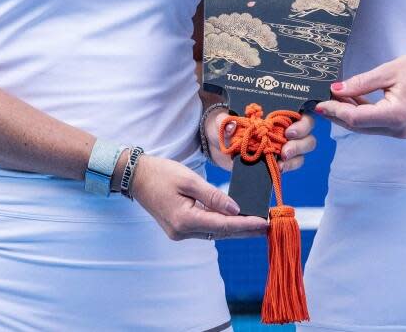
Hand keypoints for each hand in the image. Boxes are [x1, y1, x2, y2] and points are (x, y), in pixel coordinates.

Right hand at [129, 153, 268, 241]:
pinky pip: (206, 228)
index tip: (265, 223)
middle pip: (221, 232)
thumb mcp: (190, 180)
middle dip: (245, 230)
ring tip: (257, 224)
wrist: (136, 177)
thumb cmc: (162, 173)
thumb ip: (213, 196)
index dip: (246, 224)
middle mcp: (182, 231)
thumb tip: (235, 210)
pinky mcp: (179, 228)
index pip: (223, 225)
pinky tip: (235, 220)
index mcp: (184, 220)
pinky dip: (222, 225)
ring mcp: (180, 233)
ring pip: (214, 233)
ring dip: (235, 228)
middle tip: (269, 227)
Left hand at [204, 106, 315, 172]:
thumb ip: (224, 121)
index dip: (301, 120)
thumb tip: (230, 125)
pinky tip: (280, 168)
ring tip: (282, 160)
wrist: (217, 145)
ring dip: (297, 155)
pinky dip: (290, 166)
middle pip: (307, 130)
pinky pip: (294, 162)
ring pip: (304, 147)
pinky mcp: (279, 159)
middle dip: (301, 140)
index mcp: (274, 109)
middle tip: (285, 150)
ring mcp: (284, 142)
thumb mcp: (220, 120)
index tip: (289, 130)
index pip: (299, 110)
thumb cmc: (223, 125)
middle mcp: (283, 124)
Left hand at [315, 48, 405, 138]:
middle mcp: (398, 129)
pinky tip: (350, 102)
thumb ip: (360, 83)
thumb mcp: (388, 71)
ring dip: (348, 114)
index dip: (335, 110)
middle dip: (338, 113)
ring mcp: (400, 131)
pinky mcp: (400, 128)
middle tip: (321, 100)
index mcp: (396, 115)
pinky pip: (374, 124)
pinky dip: (361, 114)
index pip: (356, 118)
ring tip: (333, 98)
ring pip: (364, 127)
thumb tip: (336, 90)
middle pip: (358, 126)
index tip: (319, 102)